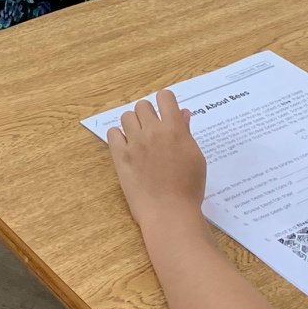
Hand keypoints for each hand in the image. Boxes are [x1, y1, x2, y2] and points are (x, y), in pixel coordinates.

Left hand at [108, 88, 207, 223]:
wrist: (169, 211)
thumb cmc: (189, 187)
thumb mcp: (195, 157)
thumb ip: (186, 133)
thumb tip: (182, 114)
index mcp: (174, 129)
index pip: (164, 97)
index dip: (165, 102)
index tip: (166, 111)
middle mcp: (152, 131)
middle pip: (143, 105)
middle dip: (148, 114)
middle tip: (153, 129)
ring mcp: (134, 143)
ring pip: (126, 116)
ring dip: (133, 124)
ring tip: (139, 139)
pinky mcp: (120, 156)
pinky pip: (112, 133)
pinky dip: (118, 137)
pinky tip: (127, 147)